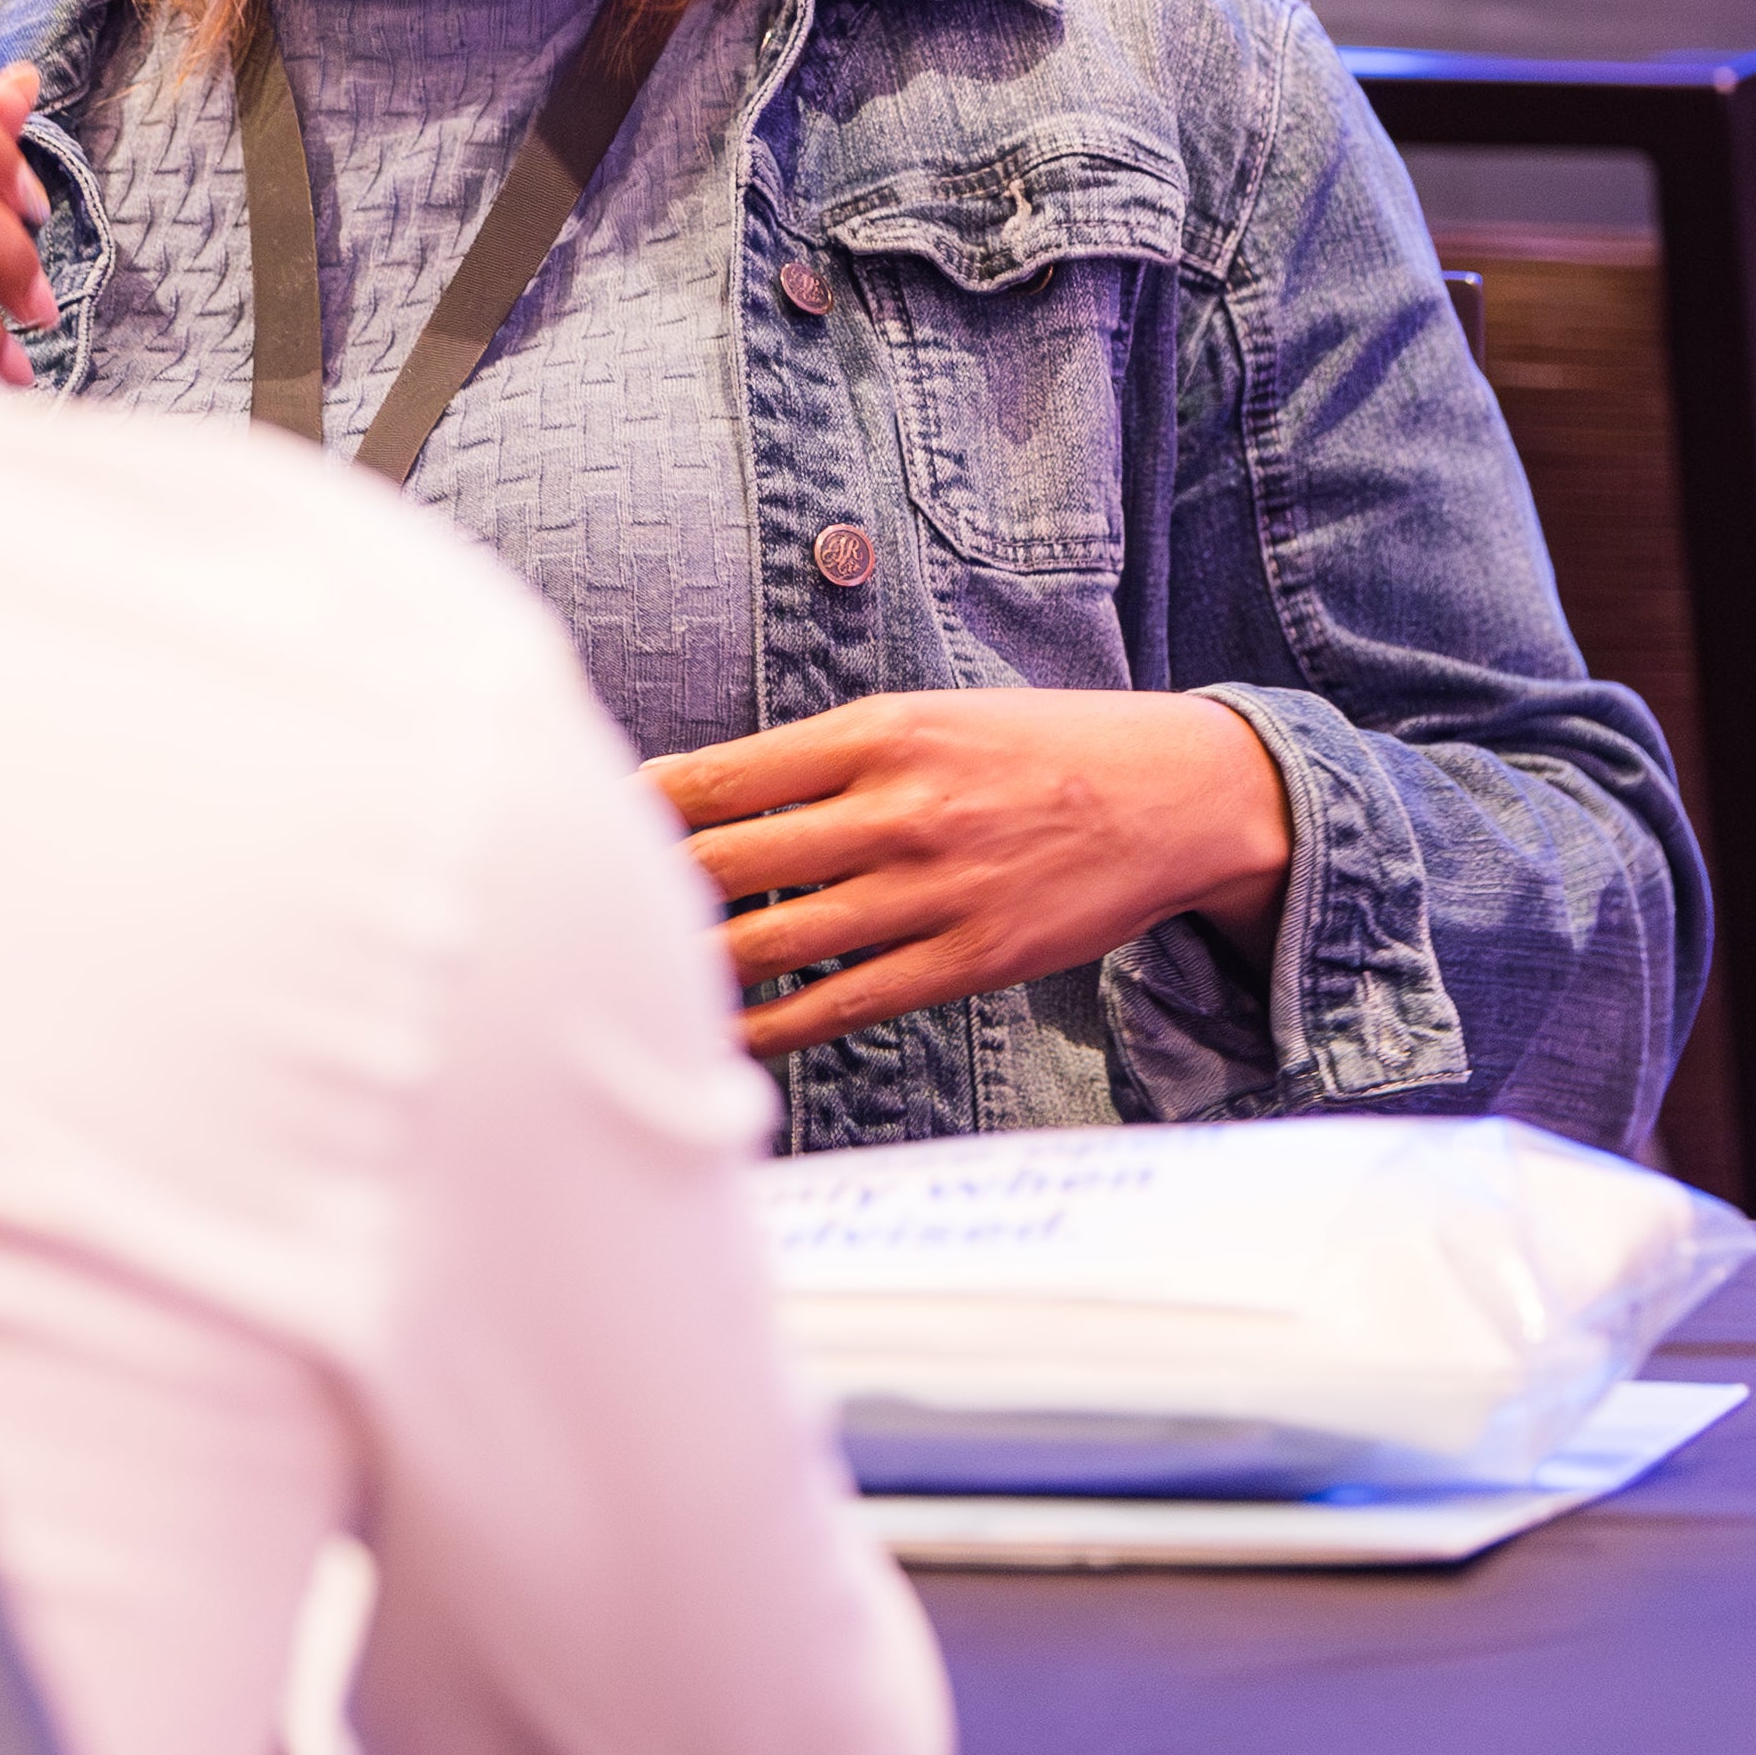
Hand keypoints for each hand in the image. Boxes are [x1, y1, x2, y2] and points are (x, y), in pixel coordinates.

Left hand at [642, 687, 1293, 1057]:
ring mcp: (933, 888)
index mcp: (878, 729)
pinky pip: (844, 1002)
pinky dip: (773, 1024)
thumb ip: (828, 759)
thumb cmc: (1038, 749)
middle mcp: (898, 806)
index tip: (584, 832)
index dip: (638, 811)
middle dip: (646, 896)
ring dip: (694, 970)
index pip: (720, 776)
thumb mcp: (930, 718)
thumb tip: (710, 800)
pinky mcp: (969, 957)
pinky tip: (724, 1036)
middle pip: (729, 861)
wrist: (1174, 793)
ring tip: (627, 990)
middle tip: (581, 921)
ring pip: (774, 940)